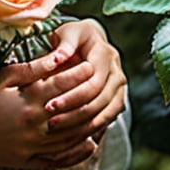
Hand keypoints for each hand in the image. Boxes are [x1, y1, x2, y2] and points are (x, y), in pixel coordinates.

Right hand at [0, 51, 102, 169]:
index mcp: (28, 101)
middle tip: (103, 87)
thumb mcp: (0, 76)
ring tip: (103, 113)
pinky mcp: (26, 162)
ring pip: (70, 138)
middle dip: (90, 99)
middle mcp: (34, 126)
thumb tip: (57, 58)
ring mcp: (31, 147)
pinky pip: (58, 160)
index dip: (79, 74)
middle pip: (73, 113)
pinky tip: (88, 144)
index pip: (63, 86)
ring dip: (89, 126)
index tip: (91, 64)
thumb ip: (30, 69)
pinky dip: (76, 154)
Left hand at [40, 20, 126, 149]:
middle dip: (74, 113)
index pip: (92, 82)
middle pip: (99, 100)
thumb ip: (63, 44)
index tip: (48, 105)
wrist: (89, 42)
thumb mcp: (66, 33)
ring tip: (57, 131)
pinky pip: (107, 119)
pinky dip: (89, 129)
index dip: (71, 96)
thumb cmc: (72, 37)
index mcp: (105, 54)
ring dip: (81, 125)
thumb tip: (58, 58)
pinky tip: (70, 136)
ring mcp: (120, 88)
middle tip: (50, 123)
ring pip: (105, 113)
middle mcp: (117, 72)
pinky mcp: (117, 101)